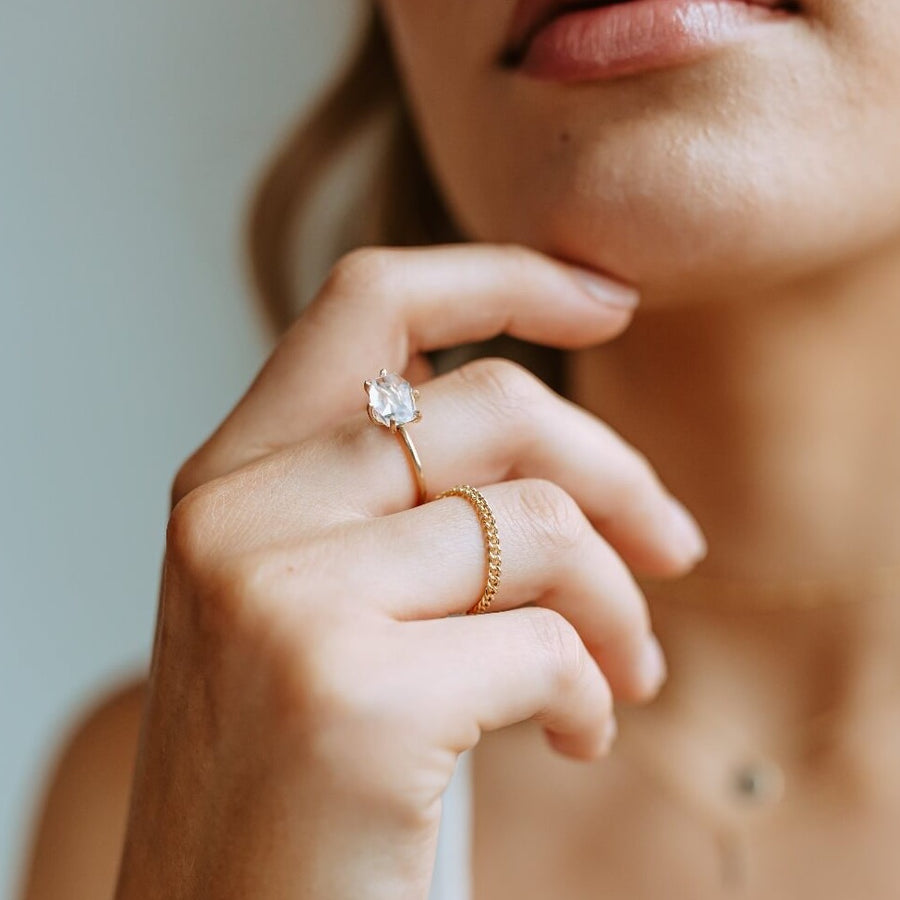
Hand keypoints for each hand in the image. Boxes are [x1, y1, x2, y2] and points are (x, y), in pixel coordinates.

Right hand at [115, 244, 705, 899]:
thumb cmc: (295, 770)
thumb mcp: (319, 603)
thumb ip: (396, 507)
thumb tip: (554, 454)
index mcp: (231, 479)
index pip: (369, 300)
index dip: (500, 276)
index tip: (608, 294)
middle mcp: (240, 516)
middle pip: (491, 406)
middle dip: (616, 471)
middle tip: (674, 545)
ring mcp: (284, 598)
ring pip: (536, 524)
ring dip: (616, 602)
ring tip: (625, 670)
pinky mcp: (348, 698)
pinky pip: (545, 642)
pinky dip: (591, 689)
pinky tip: (575, 734)